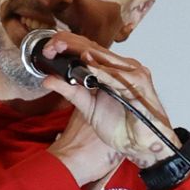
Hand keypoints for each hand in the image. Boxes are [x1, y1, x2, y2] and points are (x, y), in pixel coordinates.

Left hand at [39, 33, 174, 174]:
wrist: (141, 145)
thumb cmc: (122, 127)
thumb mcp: (88, 107)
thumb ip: (70, 91)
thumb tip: (48, 79)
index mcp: (111, 71)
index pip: (87, 51)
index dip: (68, 46)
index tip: (49, 48)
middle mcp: (122, 68)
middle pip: (94, 49)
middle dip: (71, 44)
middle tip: (52, 44)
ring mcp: (132, 73)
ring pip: (104, 57)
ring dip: (82, 52)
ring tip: (64, 48)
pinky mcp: (139, 84)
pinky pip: (117, 76)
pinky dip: (102, 71)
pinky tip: (88, 65)